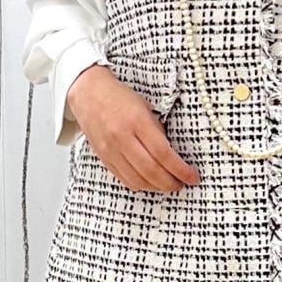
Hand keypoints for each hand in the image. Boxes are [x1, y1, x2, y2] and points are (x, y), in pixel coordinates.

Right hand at [67, 64, 200, 193]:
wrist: (89, 93)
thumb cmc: (119, 97)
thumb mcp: (145, 106)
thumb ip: (158, 130)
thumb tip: (172, 155)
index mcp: (137, 121)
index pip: (163, 153)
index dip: (180, 169)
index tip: (192, 176)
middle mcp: (122, 138)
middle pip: (151, 171)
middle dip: (171, 183)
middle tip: (182, 184)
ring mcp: (111, 150)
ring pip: (137, 180)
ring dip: (157, 187)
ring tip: (169, 185)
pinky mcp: (104, 158)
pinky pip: (124, 179)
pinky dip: (140, 185)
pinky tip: (150, 182)